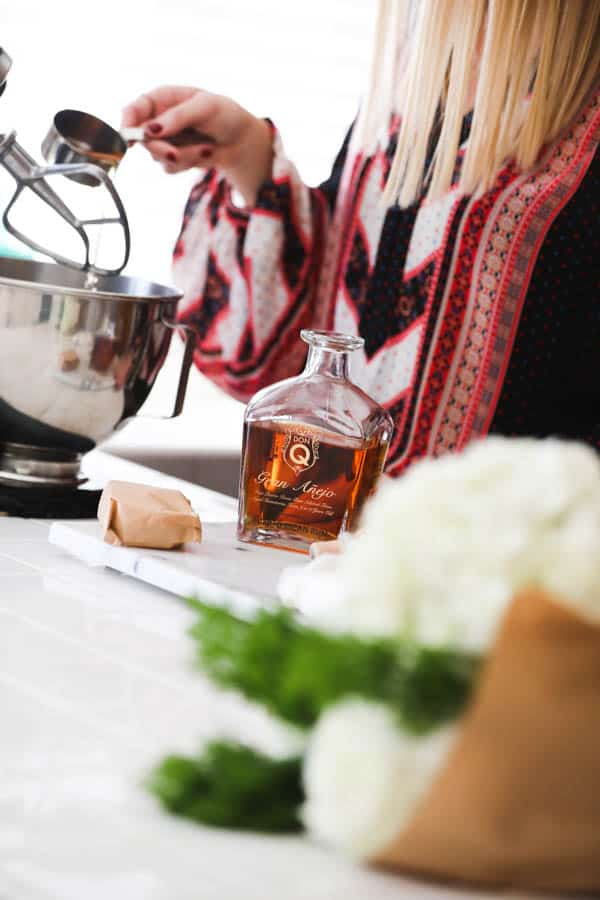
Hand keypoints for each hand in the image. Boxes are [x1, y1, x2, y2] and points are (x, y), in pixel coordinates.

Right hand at [121, 86, 272, 204]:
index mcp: (161, 99)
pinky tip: (206, 153)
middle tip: (175, 153)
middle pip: (142, 139)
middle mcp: (158, 119)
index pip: (134, 109)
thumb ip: (178, 117)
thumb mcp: (205, 107)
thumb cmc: (225, 115)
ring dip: (184, 156)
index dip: (127, 124)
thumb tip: (151, 129)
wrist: (241, 140)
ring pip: (158, 157)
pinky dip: (190, 163)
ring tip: (207, 147)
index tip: (129, 141)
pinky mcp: (173, 158)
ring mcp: (164, 140)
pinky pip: (170, 168)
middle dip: (160, 148)